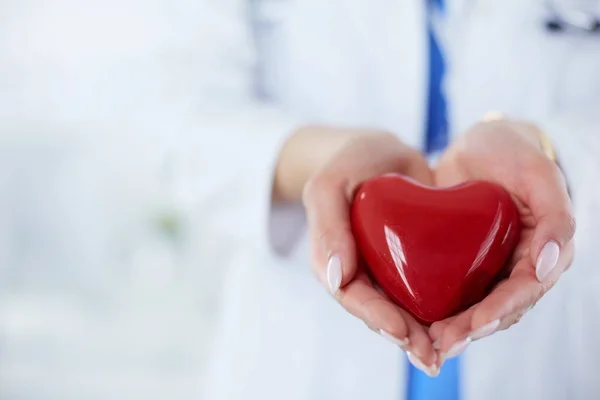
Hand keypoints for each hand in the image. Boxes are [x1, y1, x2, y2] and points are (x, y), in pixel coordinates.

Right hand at [282, 127, 438, 375]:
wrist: (380, 152)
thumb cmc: (349, 162)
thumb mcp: (330, 183)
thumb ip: (327, 225)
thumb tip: (336, 279)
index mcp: (331, 258)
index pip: (350, 296)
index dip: (375, 317)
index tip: (402, 331)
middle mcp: (357, 271)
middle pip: (378, 312)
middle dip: (405, 337)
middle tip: (433, 356)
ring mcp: (383, 270)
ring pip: (402, 308)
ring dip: (424, 334)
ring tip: (450, 351)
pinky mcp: (409, 263)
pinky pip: (423, 290)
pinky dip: (441, 309)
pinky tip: (465, 322)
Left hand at [430, 119, 574, 364]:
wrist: (483, 143)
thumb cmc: (515, 152)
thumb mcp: (538, 173)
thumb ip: (555, 215)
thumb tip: (549, 264)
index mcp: (545, 250)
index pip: (524, 290)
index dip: (499, 310)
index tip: (472, 325)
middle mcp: (520, 265)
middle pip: (499, 308)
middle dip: (471, 329)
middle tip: (440, 344)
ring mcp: (493, 265)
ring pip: (477, 306)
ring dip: (455, 327)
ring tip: (427, 342)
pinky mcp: (466, 261)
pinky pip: (456, 290)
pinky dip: (440, 306)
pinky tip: (416, 319)